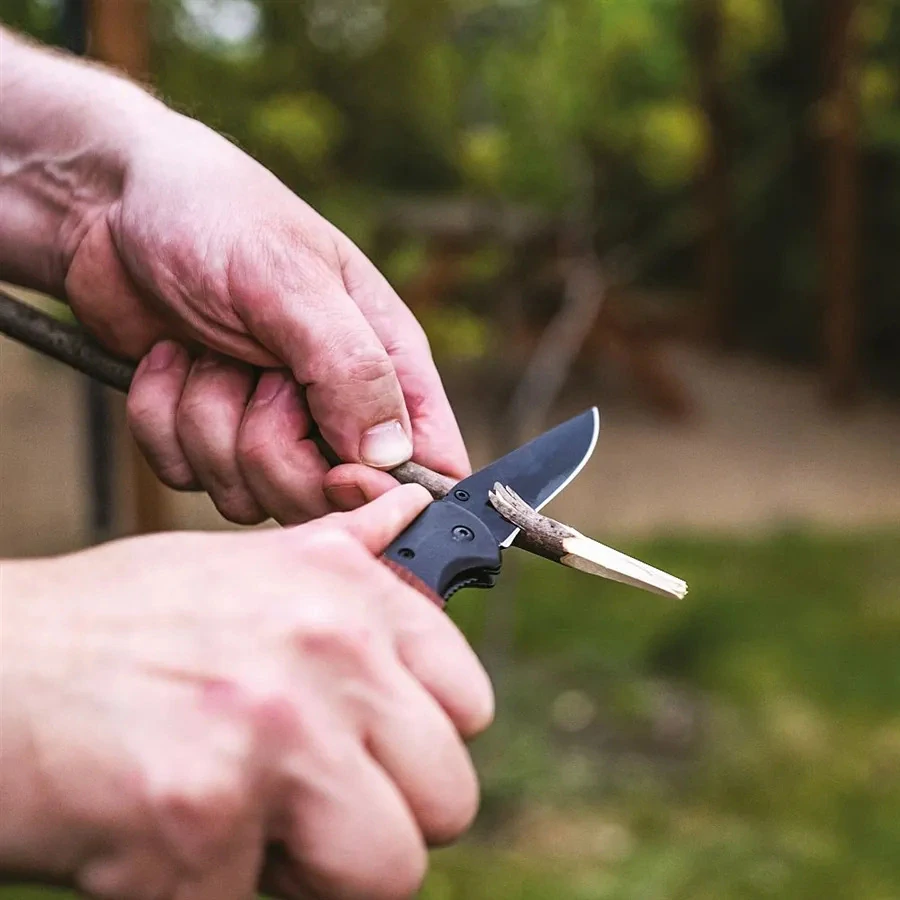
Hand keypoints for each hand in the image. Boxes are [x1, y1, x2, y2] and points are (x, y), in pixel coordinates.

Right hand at [0, 485, 493, 899]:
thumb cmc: (114, 626)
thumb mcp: (241, 565)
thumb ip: (346, 553)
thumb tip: (419, 513)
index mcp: (346, 593)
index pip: (469, 703)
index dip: (421, 744)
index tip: (374, 752)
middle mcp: (326, 649)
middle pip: (447, 796)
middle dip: (377, 818)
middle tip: (297, 801)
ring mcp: (272, 731)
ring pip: (390, 870)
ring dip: (317, 872)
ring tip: (240, 822)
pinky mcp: (203, 820)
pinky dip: (212, 891)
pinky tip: (160, 834)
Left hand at [59, 108, 467, 524]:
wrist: (108, 203)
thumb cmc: (217, 217)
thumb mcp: (293, 282)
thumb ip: (352, 369)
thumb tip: (392, 457)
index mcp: (385, 364)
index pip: (429, 461)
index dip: (387, 490)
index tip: (337, 473)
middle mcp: (334, 405)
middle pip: (325, 497)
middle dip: (271, 446)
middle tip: (253, 373)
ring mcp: (269, 425)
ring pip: (249, 495)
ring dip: (207, 421)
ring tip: (204, 349)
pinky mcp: (206, 435)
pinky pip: (187, 476)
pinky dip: (162, 421)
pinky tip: (168, 360)